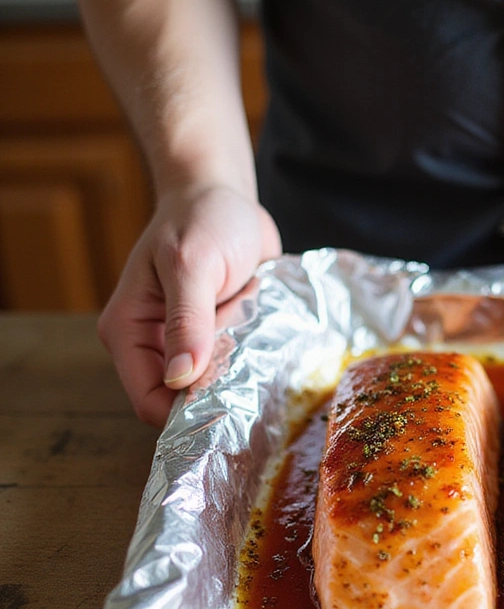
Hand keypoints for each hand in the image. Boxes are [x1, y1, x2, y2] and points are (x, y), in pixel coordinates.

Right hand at [98, 184, 281, 425]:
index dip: (186, 413)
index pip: (149, 401)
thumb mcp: (193, 264)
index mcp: (128, 331)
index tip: (229, 407)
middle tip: (255, 375)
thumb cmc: (202, 219)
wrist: (223, 195)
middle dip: (218, 397)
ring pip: (213, 389)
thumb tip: (181, 377)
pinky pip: (235, 371)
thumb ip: (187, 319)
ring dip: (241, 378)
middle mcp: (152, 345)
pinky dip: (254, 364)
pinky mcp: (216, 339)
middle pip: (181, 402)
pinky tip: (270, 348)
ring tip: (262, 351)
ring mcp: (186, 344)